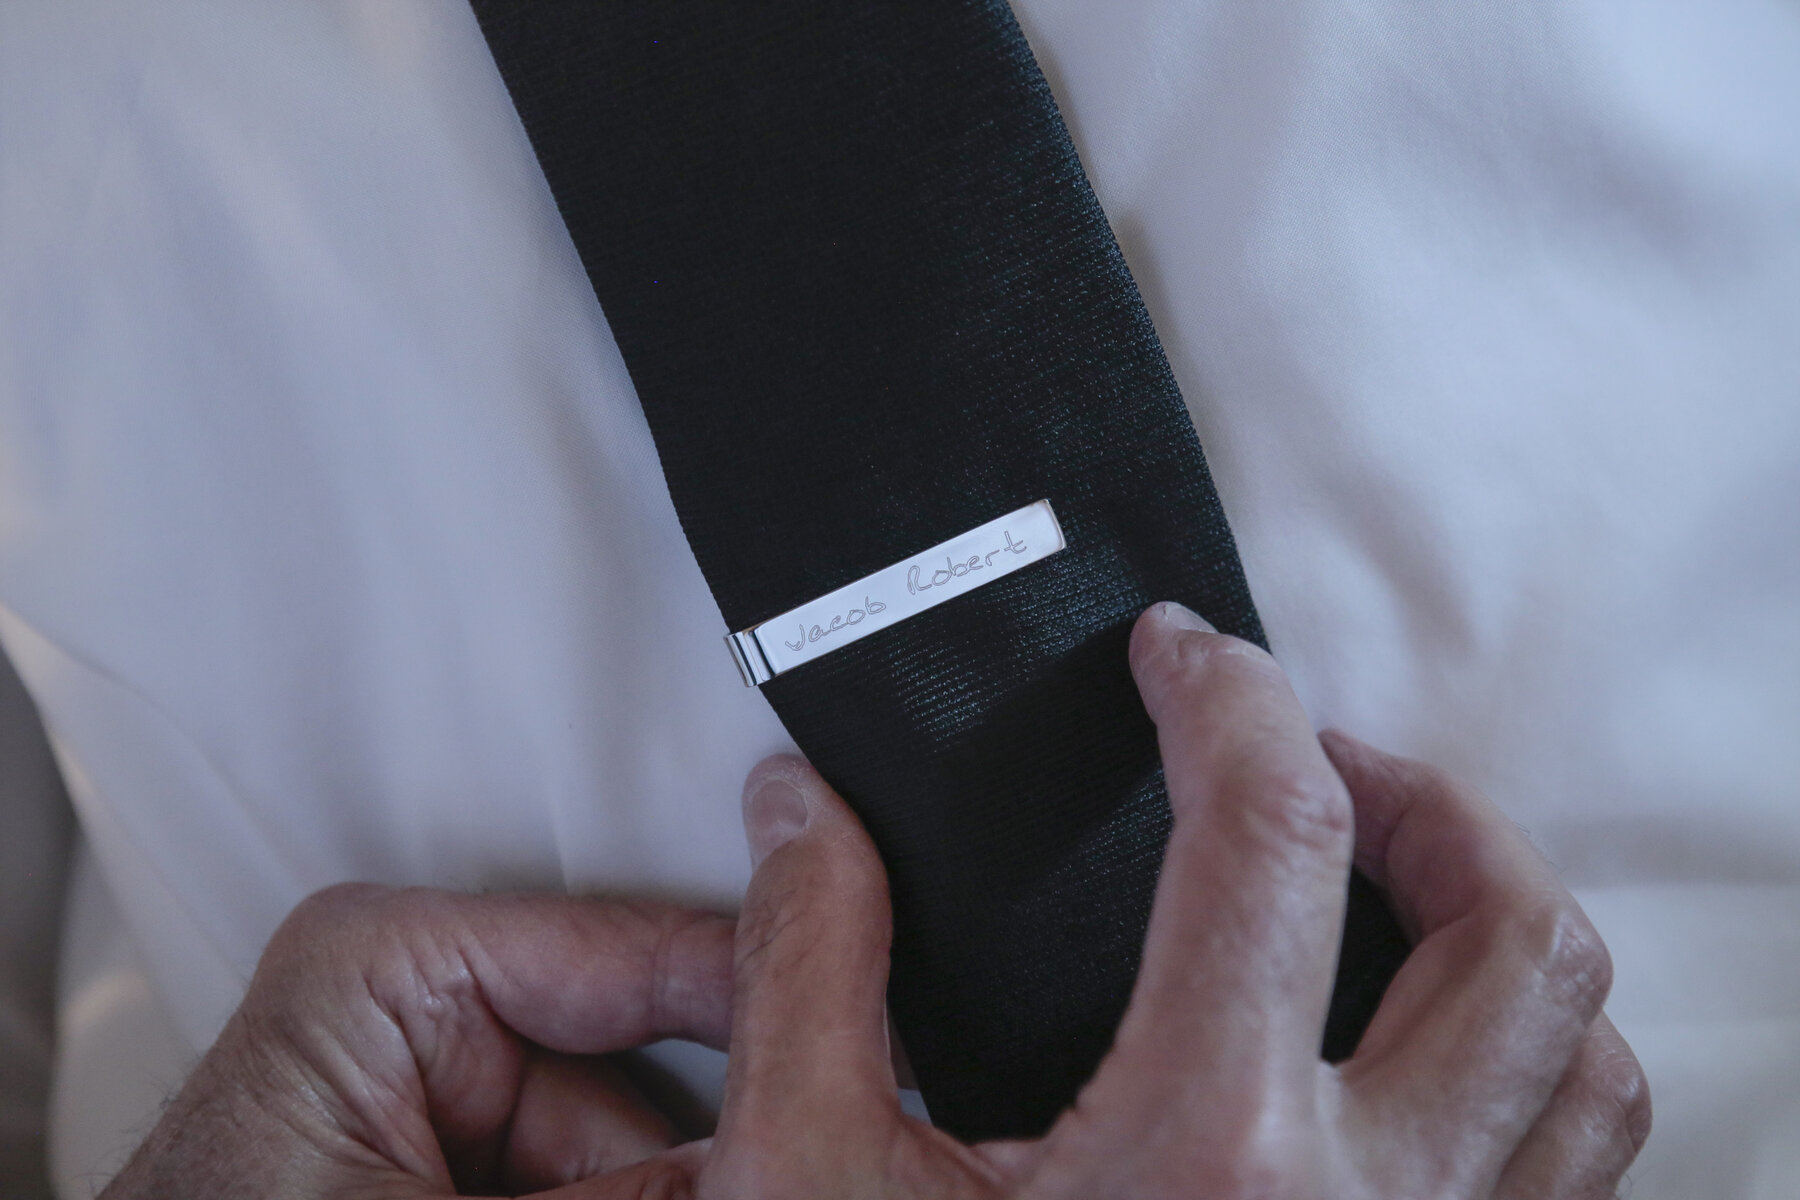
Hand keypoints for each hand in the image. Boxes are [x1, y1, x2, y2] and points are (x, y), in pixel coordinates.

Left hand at [100, 888, 734, 1197]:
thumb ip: (622, 1187)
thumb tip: (768, 1165)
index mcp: (392, 966)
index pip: (627, 951)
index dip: (757, 991)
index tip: (853, 1025)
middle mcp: (424, 1006)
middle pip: (643, 1056)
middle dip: (710, 1123)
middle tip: (780, 1162)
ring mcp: (444, 1089)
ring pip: (629, 1134)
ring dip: (672, 1179)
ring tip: (708, 1192)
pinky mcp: (453, 1160)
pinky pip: (584, 1170)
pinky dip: (624, 1196)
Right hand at [694, 602, 1649, 1198]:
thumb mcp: (810, 1178)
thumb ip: (804, 965)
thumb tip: (801, 809)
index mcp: (1203, 1152)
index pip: (1272, 837)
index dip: (1228, 698)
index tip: (1179, 656)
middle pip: (1508, 932)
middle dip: (1423, 794)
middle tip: (1315, 761)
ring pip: (1579, 1058)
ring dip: (1500, 928)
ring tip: (1386, 883)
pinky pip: (1566, 1175)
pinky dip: (1528, 1067)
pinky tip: (1413, 1048)